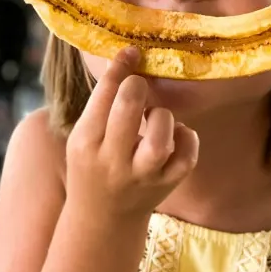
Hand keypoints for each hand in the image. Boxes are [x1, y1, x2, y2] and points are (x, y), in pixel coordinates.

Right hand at [65, 48, 198, 219]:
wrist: (103, 219)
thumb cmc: (93, 165)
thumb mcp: (82, 136)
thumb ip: (102, 104)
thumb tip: (130, 57)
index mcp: (86, 142)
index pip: (104, 95)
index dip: (121, 67)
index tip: (132, 52)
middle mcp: (113, 161)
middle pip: (129, 109)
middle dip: (138, 87)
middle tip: (139, 87)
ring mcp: (143, 176)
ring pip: (162, 137)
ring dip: (163, 117)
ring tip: (155, 118)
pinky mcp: (168, 185)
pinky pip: (188, 155)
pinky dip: (187, 137)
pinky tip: (175, 135)